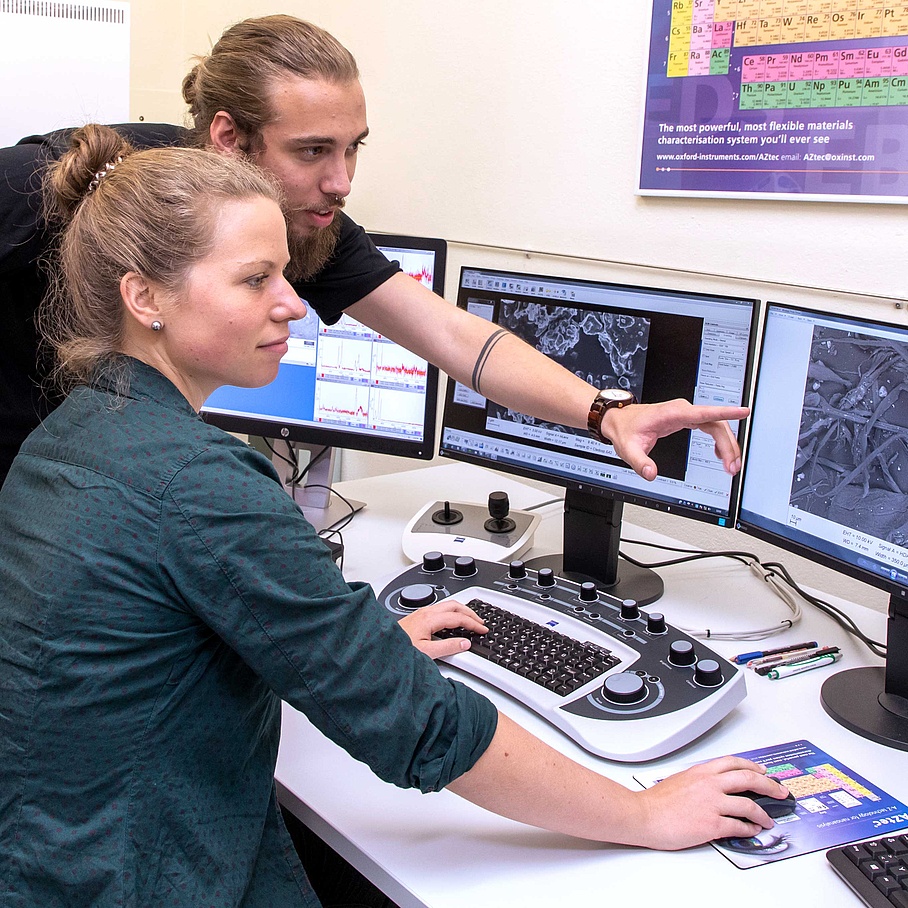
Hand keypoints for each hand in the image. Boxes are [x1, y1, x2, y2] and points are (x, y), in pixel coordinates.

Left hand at [398, 599, 486, 658]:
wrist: (381, 647)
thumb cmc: (399, 649)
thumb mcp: (427, 652)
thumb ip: (448, 647)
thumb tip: (465, 643)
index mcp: (430, 619)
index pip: (458, 618)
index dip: (473, 623)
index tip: (483, 629)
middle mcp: (426, 612)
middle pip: (454, 605)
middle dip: (470, 612)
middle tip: (481, 622)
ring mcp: (421, 612)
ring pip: (447, 605)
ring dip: (461, 611)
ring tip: (471, 620)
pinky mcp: (417, 616)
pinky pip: (440, 609)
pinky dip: (452, 612)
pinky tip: (453, 621)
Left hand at [600, 400, 748, 481]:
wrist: (619, 419)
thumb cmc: (625, 429)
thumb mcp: (628, 449)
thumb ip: (640, 462)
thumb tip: (651, 474)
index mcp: (673, 414)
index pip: (705, 413)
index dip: (726, 412)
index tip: (743, 412)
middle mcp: (683, 411)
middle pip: (716, 424)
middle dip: (728, 445)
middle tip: (733, 467)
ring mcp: (686, 414)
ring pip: (716, 426)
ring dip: (726, 445)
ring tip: (730, 466)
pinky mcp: (686, 419)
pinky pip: (709, 427)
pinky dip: (718, 441)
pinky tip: (720, 454)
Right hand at [629, 756, 787, 849]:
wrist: (645, 815)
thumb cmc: (657, 801)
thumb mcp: (680, 780)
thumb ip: (699, 780)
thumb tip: (714, 786)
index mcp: (701, 771)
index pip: (734, 763)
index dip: (752, 766)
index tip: (763, 771)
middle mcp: (709, 784)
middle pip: (748, 778)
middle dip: (769, 785)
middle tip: (779, 791)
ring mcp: (712, 804)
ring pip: (749, 804)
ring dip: (763, 813)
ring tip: (768, 819)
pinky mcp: (712, 824)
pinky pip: (739, 826)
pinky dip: (750, 829)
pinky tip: (752, 830)